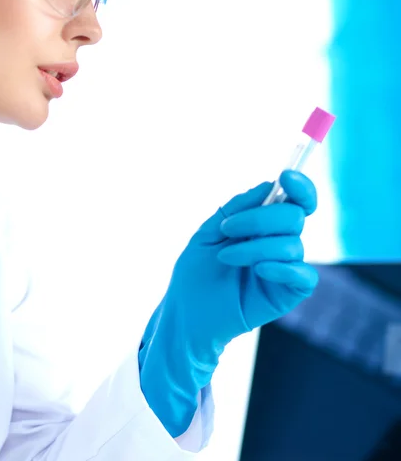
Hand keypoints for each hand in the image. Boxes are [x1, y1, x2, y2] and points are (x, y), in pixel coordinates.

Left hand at [139, 170, 318, 436]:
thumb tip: (270, 186)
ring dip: (253, 247)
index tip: (286, 176)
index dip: (300, 185)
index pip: (296, 199)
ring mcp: (286, 267)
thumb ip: (237, 208)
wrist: (187, 313)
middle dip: (259, 218)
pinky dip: (280, 268)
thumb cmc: (196, 273)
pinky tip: (257, 271)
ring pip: (292, 243)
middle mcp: (279, 241)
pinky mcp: (288, 292)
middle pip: (294, 215)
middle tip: (226, 230)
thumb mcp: (209, 231)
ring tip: (225, 257)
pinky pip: (303, 274)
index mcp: (264, 224)